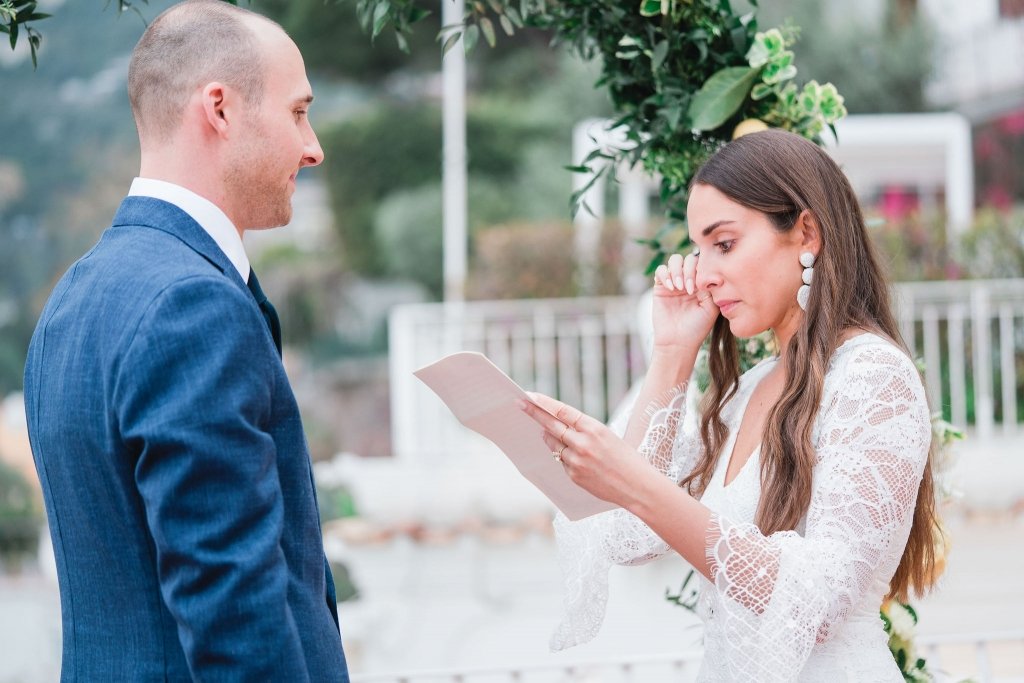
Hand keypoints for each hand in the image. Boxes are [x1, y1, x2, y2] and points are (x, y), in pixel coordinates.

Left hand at [519, 392, 651, 508]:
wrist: (637, 486)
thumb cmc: (626, 458)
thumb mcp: (608, 436)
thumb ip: (583, 430)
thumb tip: (556, 426)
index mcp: (594, 428)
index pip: (562, 411)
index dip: (544, 402)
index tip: (531, 396)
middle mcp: (583, 443)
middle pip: (551, 424)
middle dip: (533, 413)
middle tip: (519, 404)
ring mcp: (576, 460)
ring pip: (553, 444)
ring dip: (548, 436)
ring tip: (545, 431)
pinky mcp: (574, 475)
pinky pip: (561, 461)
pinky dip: (563, 456)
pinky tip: (574, 457)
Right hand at [651, 251, 717, 351]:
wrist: (678, 341)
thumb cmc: (697, 327)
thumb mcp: (711, 307)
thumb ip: (711, 287)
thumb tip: (706, 271)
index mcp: (702, 284)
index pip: (702, 264)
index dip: (700, 270)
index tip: (698, 289)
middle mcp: (688, 280)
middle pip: (688, 259)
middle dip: (688, 270)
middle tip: (688, 289)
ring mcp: (673, 283)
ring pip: (674, 261)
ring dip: (677, 271)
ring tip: (679, 287)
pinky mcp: (660, 287)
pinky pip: (661, 270)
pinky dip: (665, 275)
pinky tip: (671, 288)